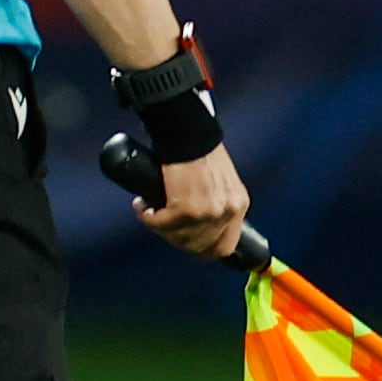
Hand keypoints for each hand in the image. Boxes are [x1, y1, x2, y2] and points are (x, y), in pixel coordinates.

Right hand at [135, 142, 249, 259]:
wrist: (187, 130)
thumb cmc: (198, 148)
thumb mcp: (219, 180)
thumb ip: (215, 199)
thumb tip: (195, 221)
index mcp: (238, 204)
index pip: (224, 246)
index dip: (201, 250)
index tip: (184, 241)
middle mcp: (228, 211)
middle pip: (198, 246)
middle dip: (175, 238)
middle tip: (160, 223)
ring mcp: (208, 212)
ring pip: (178, 237)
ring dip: (159, 227)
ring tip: (148, 209)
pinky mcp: (186, 208)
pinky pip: (162, 224)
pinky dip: (148, 217)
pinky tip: (143, 205)